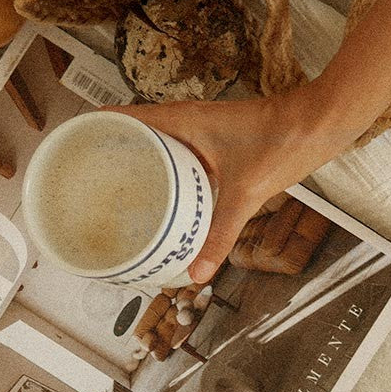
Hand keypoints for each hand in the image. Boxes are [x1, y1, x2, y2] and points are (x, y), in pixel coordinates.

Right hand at [105, 71, 390, 282]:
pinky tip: (168, 199)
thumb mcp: (245, 192)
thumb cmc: (283, 141)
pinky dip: (169, 173)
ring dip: (141, 165)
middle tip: (90, 185)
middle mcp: (187, 121)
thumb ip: (220, 234)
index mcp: (182, 119)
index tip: (70, 150)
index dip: (95, 130)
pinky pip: (181, 157)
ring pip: (160, 146)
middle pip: (137, 134)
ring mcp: (202, 131)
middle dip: (113, 156)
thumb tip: (197, 274)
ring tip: (119, 196)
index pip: (124, 117)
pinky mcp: (218, 144)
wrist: (320, 123)